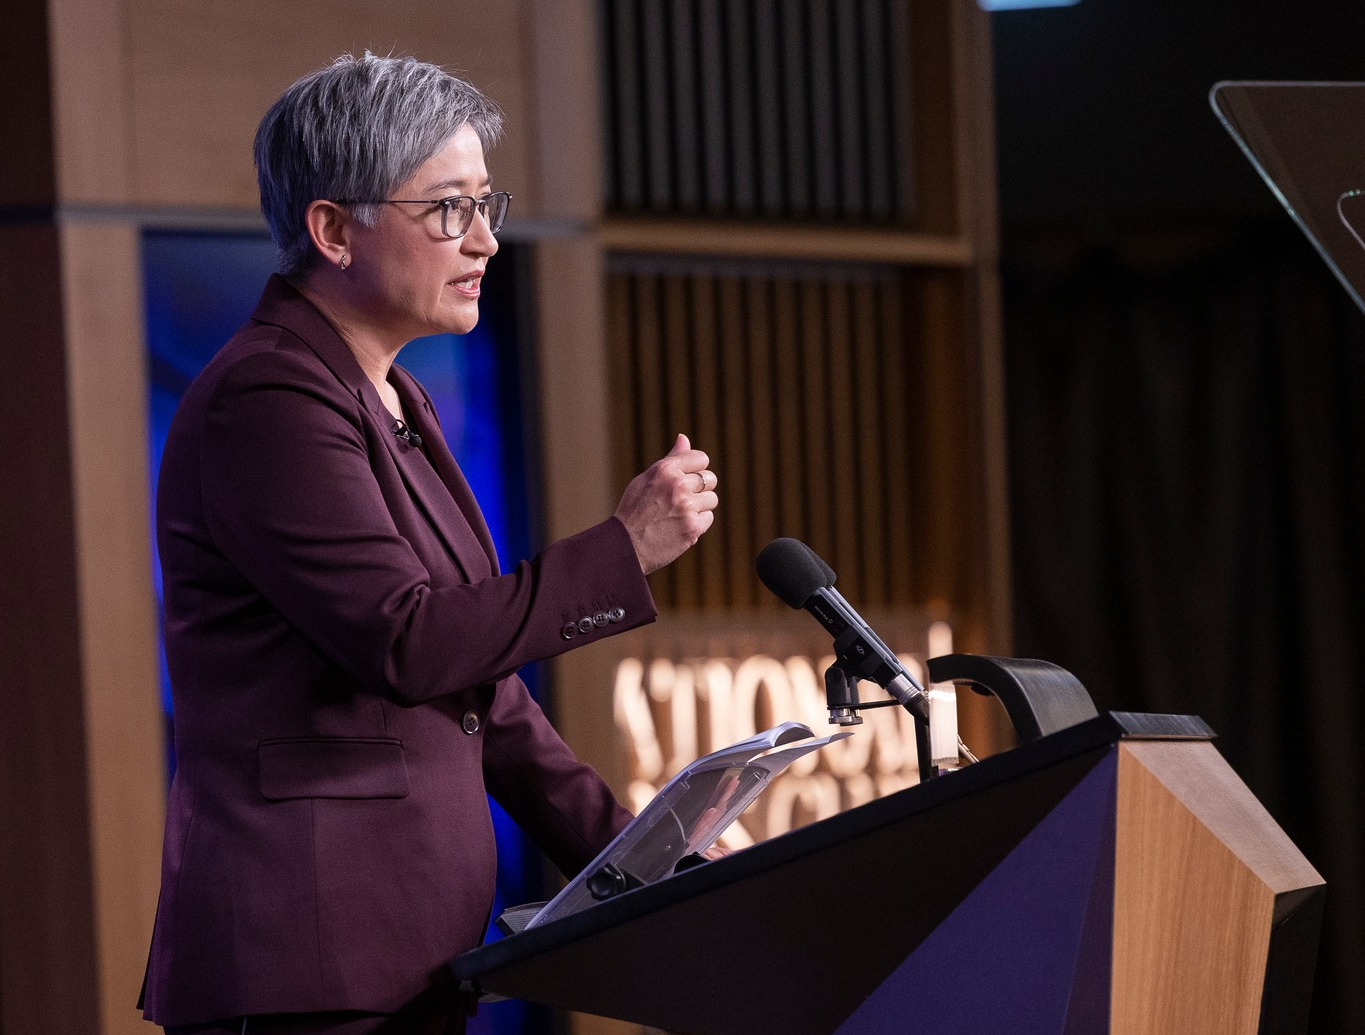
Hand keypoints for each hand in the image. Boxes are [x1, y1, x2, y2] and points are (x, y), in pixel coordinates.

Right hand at [614, 433, 718, 573]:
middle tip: (681, 500)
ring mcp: (686, 507)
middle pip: (710, 479)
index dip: (696, 469)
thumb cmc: (634, 511)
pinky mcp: (693, 527)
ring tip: (678, 515)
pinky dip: (697, 523)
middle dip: (700, 489)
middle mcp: (677, 485)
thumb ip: (670, 460)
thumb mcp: (646, 479)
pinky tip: (679, 527)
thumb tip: (684, 438)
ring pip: (711, 499)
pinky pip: (708, 518)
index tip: (686, 480)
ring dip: (699, 507)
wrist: (625, 546)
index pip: (700, 458)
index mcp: (664, 470)